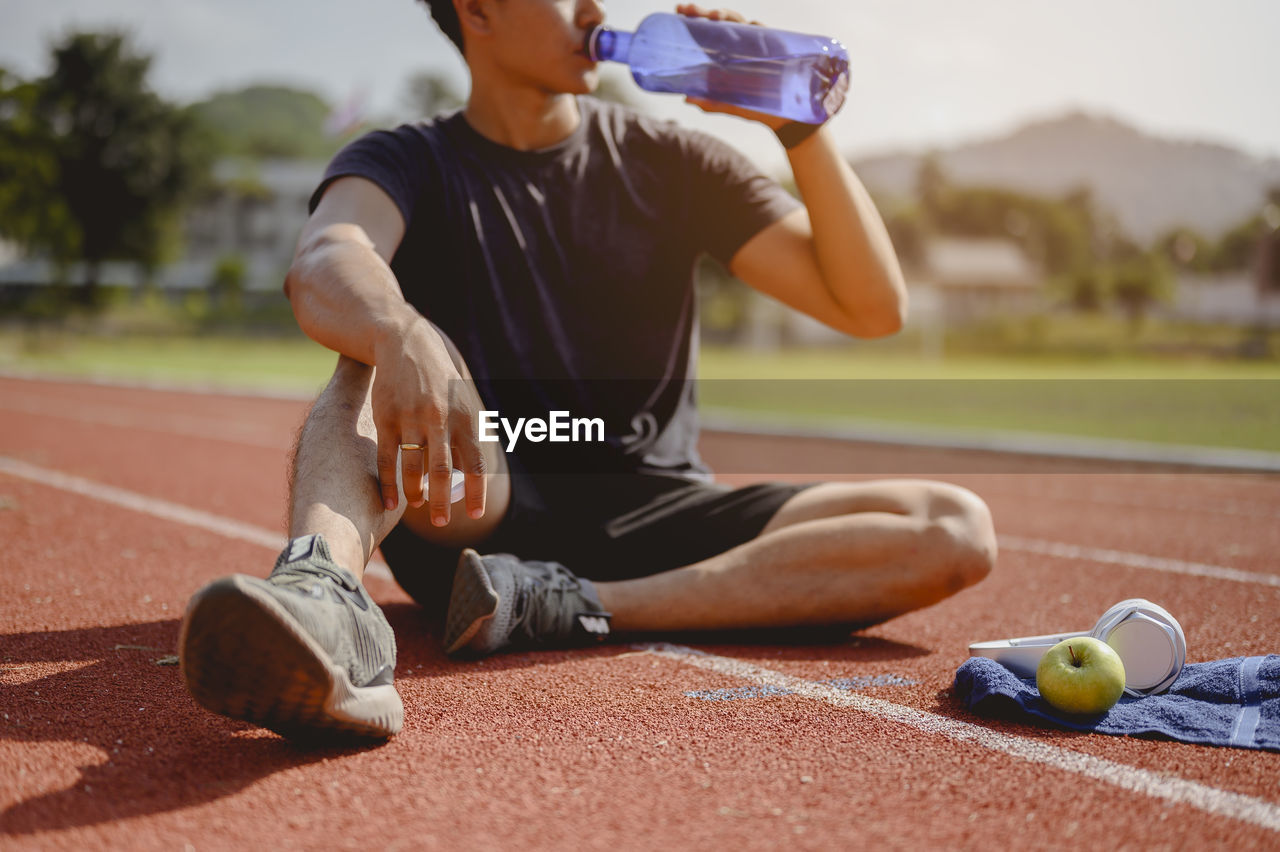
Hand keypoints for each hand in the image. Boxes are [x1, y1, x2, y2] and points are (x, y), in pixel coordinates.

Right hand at [370, 318, 485, 525]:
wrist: (405, 344)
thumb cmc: (440, 379)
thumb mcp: (462, 401)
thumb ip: (467, 434)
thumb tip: (471, 473)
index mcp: (463, 418)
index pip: (474, 462)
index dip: (477, 491)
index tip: (475, 515)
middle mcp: (439, 420)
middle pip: (443, 471)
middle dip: (443, 502)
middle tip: (442, 523)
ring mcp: (410, 420)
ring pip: (413, 468)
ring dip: (415, 494)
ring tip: (418, 506)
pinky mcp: (386, 419)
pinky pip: (387, 459)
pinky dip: (388, 484)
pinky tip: (390, 502)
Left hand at [673, 3, 787, 129]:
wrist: (782, 115)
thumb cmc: (754, 105)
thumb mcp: (729, 104)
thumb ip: (710, 102)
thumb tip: (687, 98)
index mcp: (725, 52)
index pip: (707, 29)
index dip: (694, 17)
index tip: (679, 10)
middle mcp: (739, 43)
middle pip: (721, 20)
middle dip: (705, 12)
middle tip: (690, 10)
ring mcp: (755, 42)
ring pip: (739, 20)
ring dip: (727, 15)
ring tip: (715, 17)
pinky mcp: (772, 47)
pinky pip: (764, 32)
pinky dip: (756, 27)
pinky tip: (749, 26)